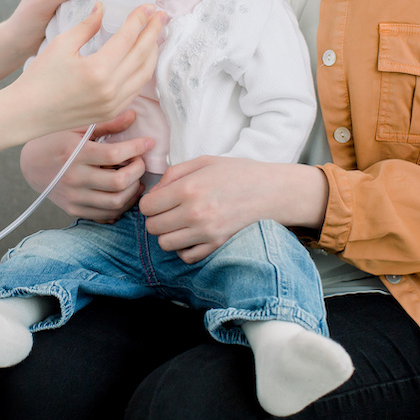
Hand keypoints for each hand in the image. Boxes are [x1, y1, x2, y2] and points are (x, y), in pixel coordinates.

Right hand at [11, 1, 164, 136]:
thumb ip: (87, 26)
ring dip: (153, 51)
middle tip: (162, 15)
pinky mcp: (111, 112)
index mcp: (97, 69)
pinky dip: (143, 70)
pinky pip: (136, 89)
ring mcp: (113, 103)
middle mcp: (110, 89)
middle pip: (142, 55)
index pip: (128, 38)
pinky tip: (142, 58)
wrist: (27, 113)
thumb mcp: (61, 45)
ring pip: (145, 74)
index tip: (148, 6)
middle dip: (154, 32)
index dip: (140, 19)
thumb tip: (103, 9)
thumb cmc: (39, 78)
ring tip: (155, 34)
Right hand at [21, 111, 153, 221]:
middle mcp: (74, 177)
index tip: (148, 142)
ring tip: (135, 178)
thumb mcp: (77, 127)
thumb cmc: (55, 141)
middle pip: (119, 182)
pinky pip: (105, 214)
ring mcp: (74, 196)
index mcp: (75, 153)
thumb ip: (106, 123)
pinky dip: (121, 205)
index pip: (114, 154)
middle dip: (138, 170)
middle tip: (139, 160)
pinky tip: (124, 191)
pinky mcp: (74, 209)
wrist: (30, 165)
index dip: (137, 148)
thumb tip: (132, 116)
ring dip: (133, 191)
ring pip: (115, 202)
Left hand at [139, 156, 329, 263]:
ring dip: (167, 234)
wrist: (272, 192)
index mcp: (188, 189)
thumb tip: (153, 193)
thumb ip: (173, 174)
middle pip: (152, 227)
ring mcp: (206, 233)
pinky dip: (184, 248)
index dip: (149, 202)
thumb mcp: (203, 162)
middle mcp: (194, 214)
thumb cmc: (237, 173)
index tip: (159, 200)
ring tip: (179, 223)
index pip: (147, 206)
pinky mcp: (217, 246)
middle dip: (155, 218)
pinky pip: (186, 257)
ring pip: (165, 244)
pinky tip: (191, 235)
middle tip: (168, 211)